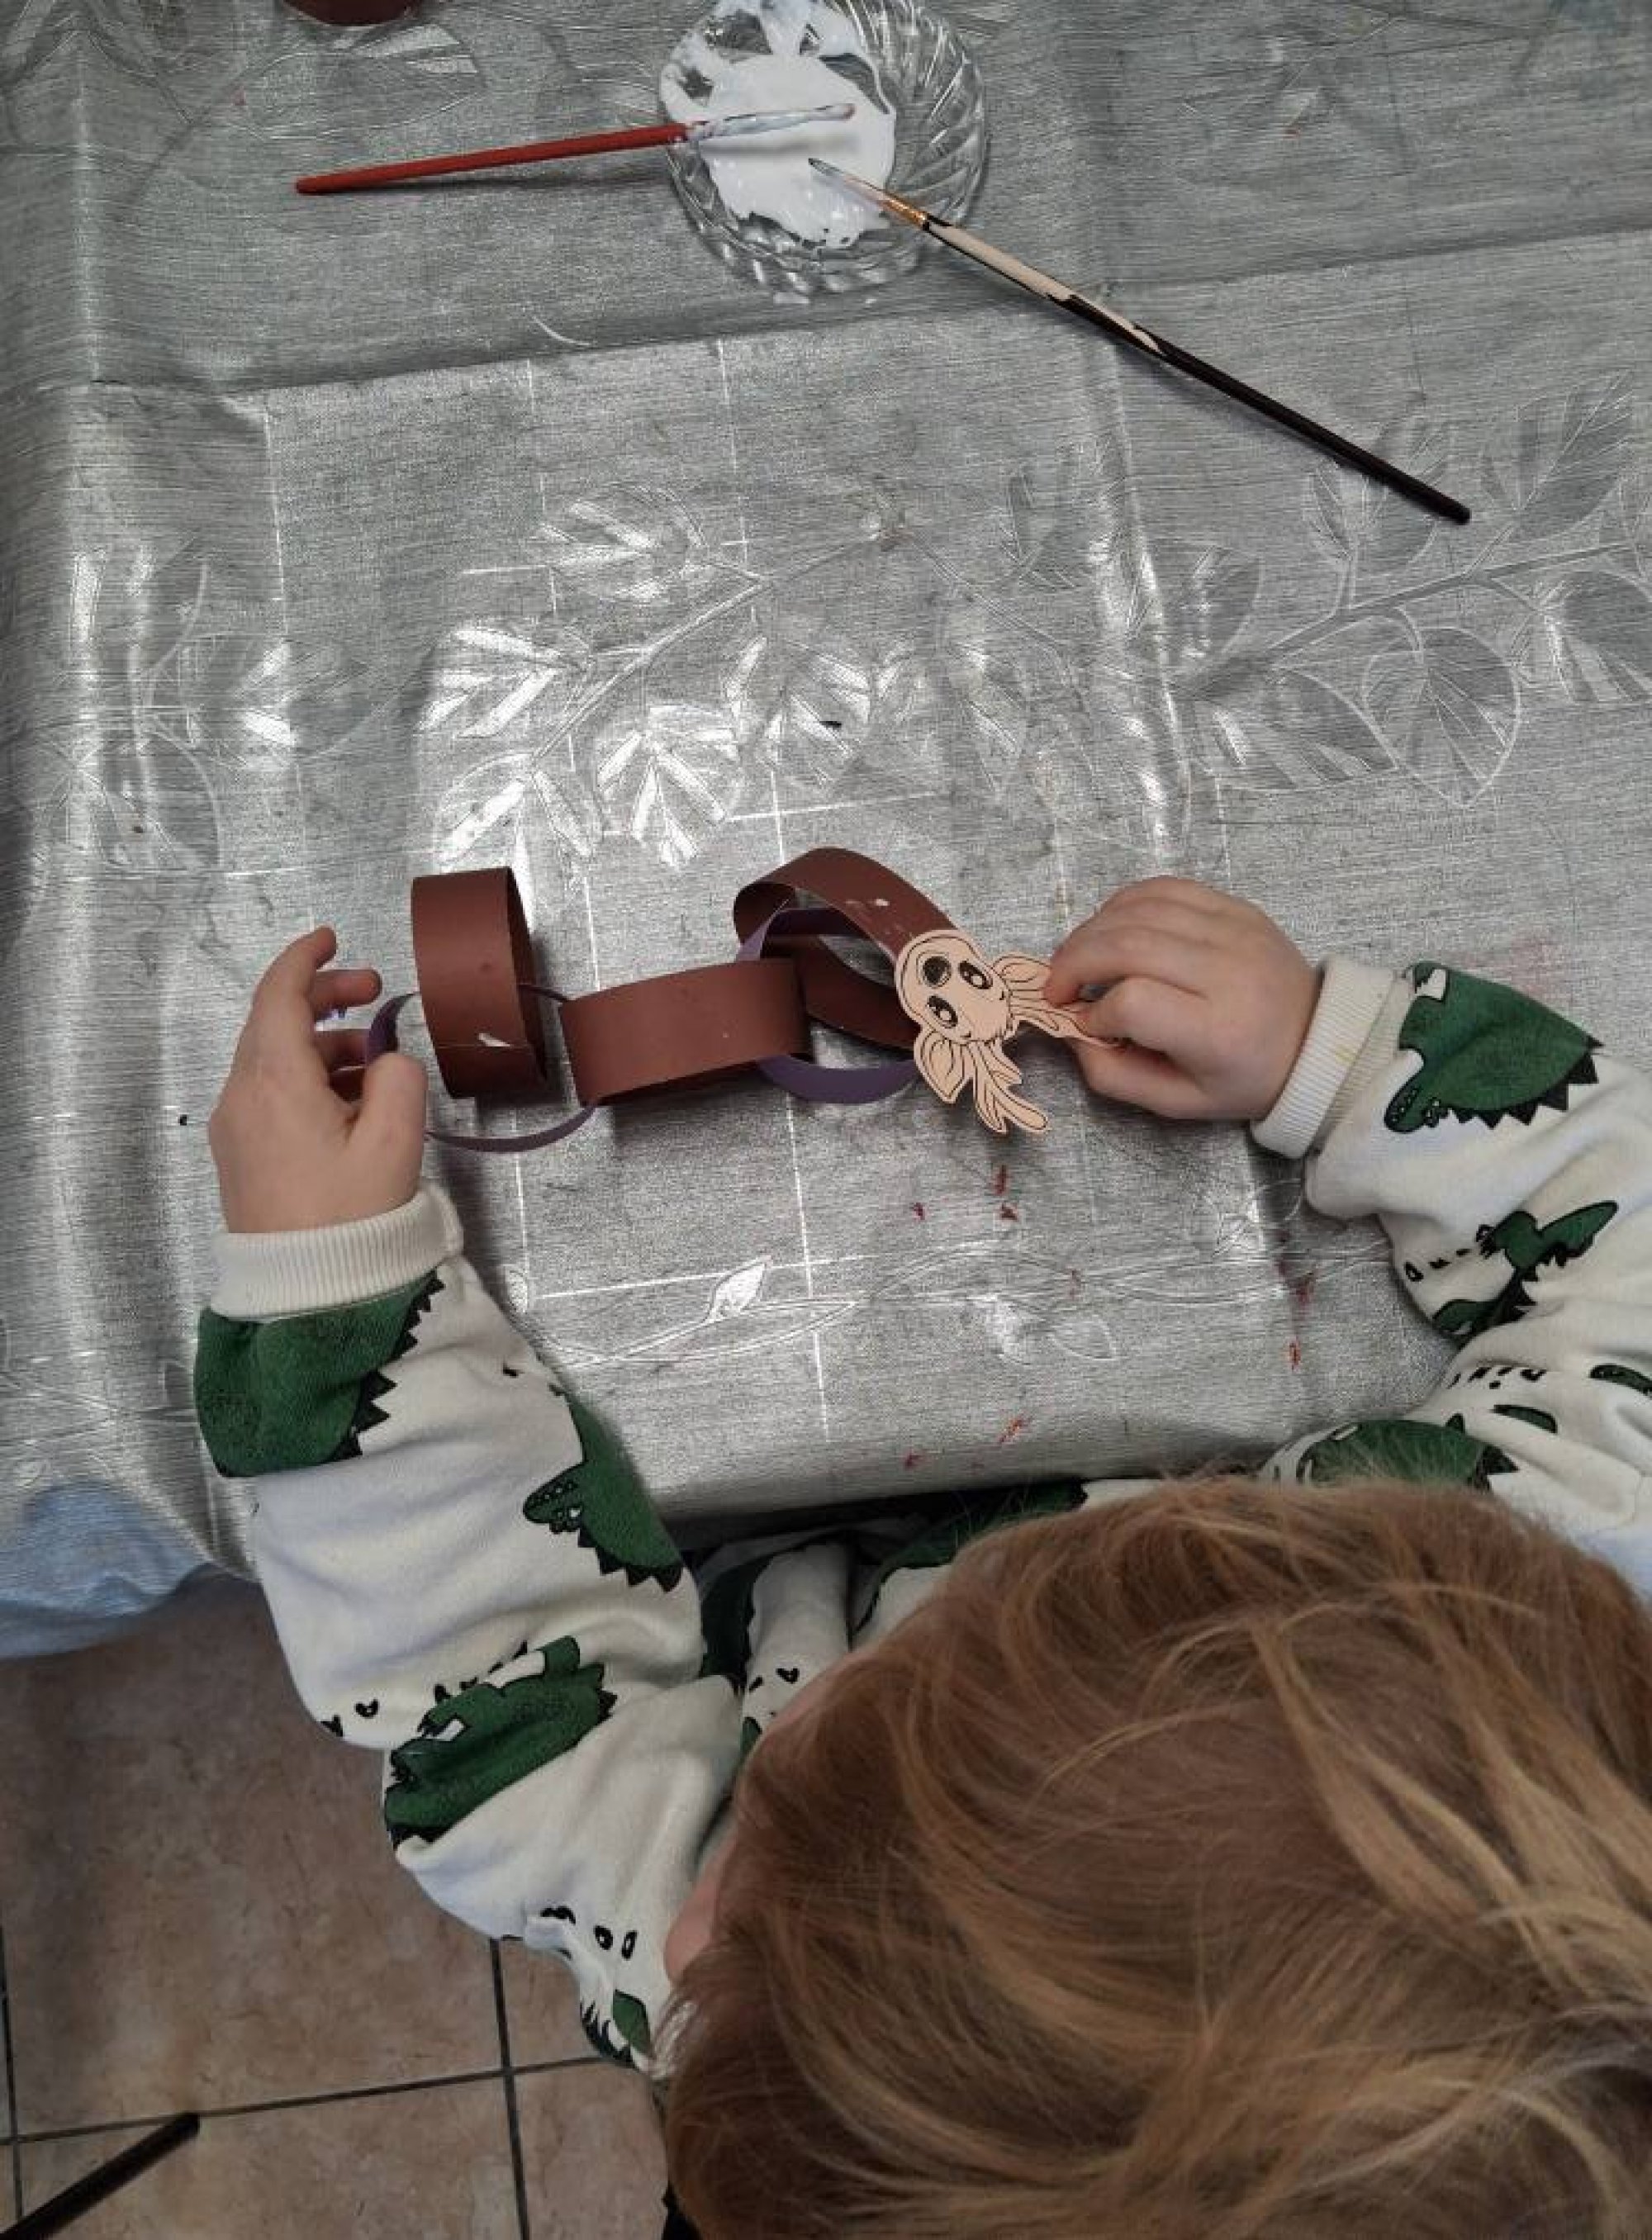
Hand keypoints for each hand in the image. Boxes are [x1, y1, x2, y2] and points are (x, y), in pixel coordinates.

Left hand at [208, 928, 426, 1232]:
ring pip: (271, 1060)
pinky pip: (268, 1095)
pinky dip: (307, 1078)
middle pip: (272, 1023)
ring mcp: (234, 1129)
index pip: (278, 994)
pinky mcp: (240, 1158)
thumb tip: (387, 1062)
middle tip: (375, 993)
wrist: (307, 1296)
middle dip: (324, 999)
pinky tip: (350, 1103)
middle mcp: (241, 1097)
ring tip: (376, 1062)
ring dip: (321, 1045)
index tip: (334, 939)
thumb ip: (400, 1079)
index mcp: (275, 1081)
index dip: (306, 959)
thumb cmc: (352, 1220)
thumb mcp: (397, 1141)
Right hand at [1043, 878, 1318, 1121]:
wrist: (1317, 1040)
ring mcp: (1234, 930)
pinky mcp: (1235, 906)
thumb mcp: (1179, 1102)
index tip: (1088, 1027)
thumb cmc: (1243, 1076)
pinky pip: (1164, 888)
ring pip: (1140, 909)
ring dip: (1091, 930)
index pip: (1134, 1002)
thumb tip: (1071, 1031)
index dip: (1095, 1014)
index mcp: (1218, 1030)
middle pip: (1128, 945)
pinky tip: (1109, 928)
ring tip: (1077, 958)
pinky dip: (1123, 904)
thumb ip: (1114, 1075)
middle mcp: (1227, 971)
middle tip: (1055, 987)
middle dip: (1075, 962)